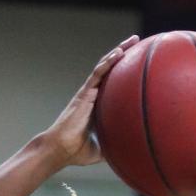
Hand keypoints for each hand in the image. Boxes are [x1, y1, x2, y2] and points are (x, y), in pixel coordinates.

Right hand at [46, 36, 138, 166]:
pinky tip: (120, 53)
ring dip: (118, 51)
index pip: (110, 84)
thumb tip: (128, 154)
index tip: (135, 62)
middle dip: (122, 54)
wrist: (60, 150)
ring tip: (132, 40)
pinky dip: (108, 63)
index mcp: (95, 106)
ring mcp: (88, 93)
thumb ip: (113, 147)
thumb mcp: (100, 149)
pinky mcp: (84, 94)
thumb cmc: (75, 151)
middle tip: (136, 43)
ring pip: (104, 66)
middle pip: (108, 70)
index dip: (121, 72)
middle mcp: (91, 96)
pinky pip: (98, 74)